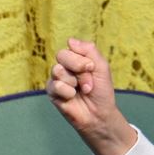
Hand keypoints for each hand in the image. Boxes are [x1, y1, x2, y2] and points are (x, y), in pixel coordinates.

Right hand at [47, 39, 137, 154]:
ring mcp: (57, 78)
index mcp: (76, 58)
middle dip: (79, 69)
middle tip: (88, 82)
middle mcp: (64, 66)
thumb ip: (89, 50)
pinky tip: (72, 97)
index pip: (71, 47)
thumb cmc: (101, 91)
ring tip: (82, 91)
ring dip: (74, 82)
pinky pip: (55, 85)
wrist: (99, 114)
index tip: (92, 69)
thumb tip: (69, 40)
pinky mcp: (52, 92)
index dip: (83, 59)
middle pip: (61, 55)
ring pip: (58, 70)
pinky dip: (68, 92)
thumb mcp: (101, 67)